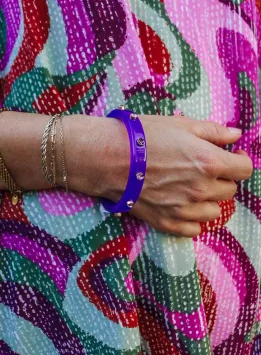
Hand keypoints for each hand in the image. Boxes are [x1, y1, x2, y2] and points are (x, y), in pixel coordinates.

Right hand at [103, 115, 252, 237]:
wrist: (108, 158)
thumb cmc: (142, 136)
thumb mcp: (180, 125)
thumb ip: (213, 132)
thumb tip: (236, 135)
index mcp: (209, 162)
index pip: (244, 169)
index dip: (241, 160)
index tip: (233, 155)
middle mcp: (201, 189)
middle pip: (230, 190)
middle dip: (222, 178)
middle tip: (205, 168)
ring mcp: (184, 210)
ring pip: (215, 211)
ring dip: (209, 199)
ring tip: (192, 187)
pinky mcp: (167, 223)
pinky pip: (194, 229)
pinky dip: (193, 218)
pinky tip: (182, 204)